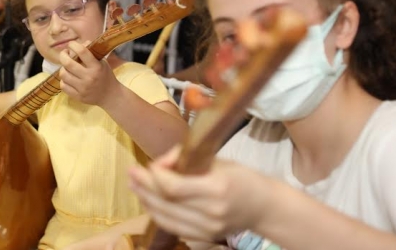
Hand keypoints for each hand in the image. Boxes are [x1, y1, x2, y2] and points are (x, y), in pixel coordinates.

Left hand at [58, 40, 120, 105]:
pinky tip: (68, 78)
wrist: (110, 95)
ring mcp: (83, 88)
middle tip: (64, 53)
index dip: (73, 45)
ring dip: (62, 68)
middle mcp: (89, 77)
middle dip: (63, 55)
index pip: (82, 51)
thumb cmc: (105, 76)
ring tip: (66, 67)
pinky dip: (63, 80)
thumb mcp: (102, 62)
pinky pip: (63, 86)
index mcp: (96, 66)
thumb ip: (91, 51)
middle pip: (68, 63)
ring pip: (63, 74)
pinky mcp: (78, 96)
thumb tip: (79, 43)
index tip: (71, 44)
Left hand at [128, 146, 271, 241]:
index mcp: (217, 188)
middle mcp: (211, 212)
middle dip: (144, 186)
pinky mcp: (204, 236)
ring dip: (145, 199)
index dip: (155, 176)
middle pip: (166, 201)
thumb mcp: (217, 160)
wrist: (264, 207)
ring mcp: (207, 228)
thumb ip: (187, 159)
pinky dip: (156, 213)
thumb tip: (159, 163)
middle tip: (131, 172)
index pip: (174, 187)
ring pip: (165, 216)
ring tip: (134, 185)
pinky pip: (172, 226)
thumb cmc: (241, 178)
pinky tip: (147, 200)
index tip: (146, 164)